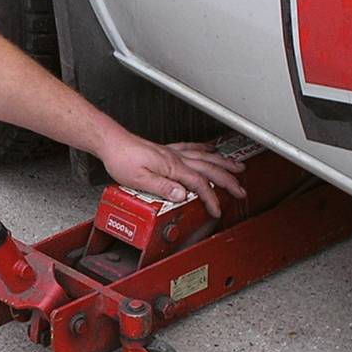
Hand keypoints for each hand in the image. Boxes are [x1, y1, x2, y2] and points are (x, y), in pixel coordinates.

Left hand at [99, 136, 246, 217]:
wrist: (111, 142)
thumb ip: (163, 187)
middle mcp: (175, 158)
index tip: (217, 209)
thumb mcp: (139, 180)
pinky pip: (191, 147)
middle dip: (228, 180)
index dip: (211, 198)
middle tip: (241, 190)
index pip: (199, 184)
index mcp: (172, 167)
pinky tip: (210, 149)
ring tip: (237, 167)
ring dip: (223, 163)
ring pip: (205, 156)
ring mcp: (172, 152)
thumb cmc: (121, 159)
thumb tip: (182, 195)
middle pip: (209, 169)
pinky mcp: (166, 149)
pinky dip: (204, 149)